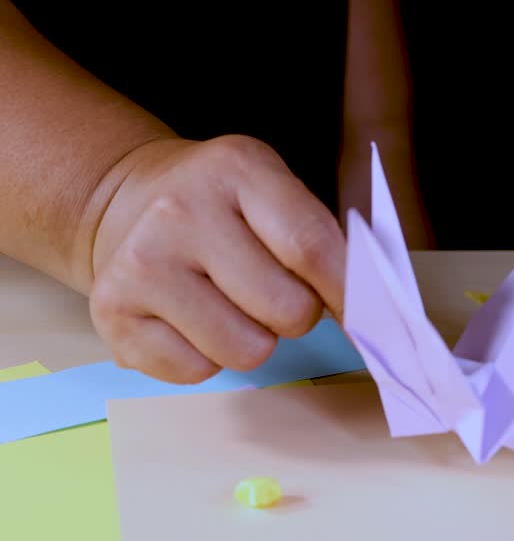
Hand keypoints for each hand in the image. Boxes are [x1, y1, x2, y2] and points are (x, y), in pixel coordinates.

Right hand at [88, 135, 344, 382]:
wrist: (131, 200)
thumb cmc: (229, 211)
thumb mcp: (278, 196)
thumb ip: (327, 245)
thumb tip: (374, 315)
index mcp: (238, 169)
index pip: (311, 247)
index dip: (349, 294)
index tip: (366, 317)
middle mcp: (181, 210)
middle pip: (286, 310)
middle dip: (297, 315)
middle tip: (276, 294)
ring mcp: (140, 261)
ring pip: (246, 350)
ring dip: (253, 339)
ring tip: (231, 303)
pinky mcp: (111, 310)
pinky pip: (197, 371)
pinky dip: (205, 356)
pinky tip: (190, 318)